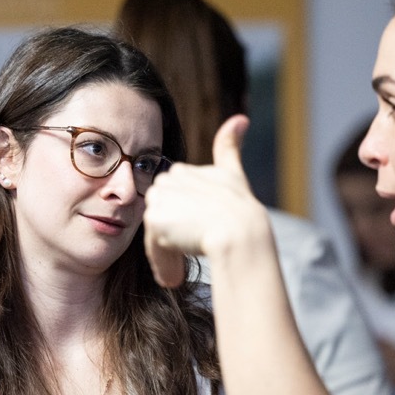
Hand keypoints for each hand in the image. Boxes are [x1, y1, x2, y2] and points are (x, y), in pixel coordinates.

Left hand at [144, 115, 267, 286]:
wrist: (242, 233)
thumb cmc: (242, 209)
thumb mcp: (234, 174)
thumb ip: (230, 147)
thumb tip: (240, 118)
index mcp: (183, 170)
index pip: (174, 206)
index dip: (185, 224)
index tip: (200, 234)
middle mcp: (168, 179)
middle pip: (162, 219)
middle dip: (173, 239)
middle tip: (193, 253)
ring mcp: (160, 198)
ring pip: (157, 234)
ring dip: (167, 254)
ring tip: (182, 269)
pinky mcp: (155, 219)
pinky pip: (153, 248)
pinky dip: (162, 265)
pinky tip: (174, 276)